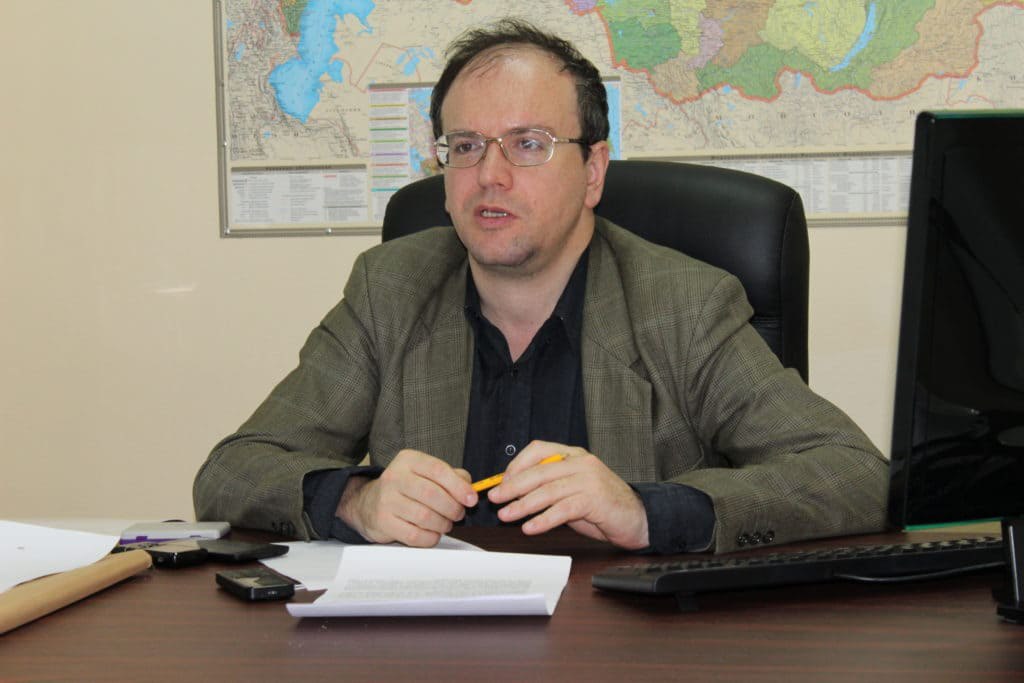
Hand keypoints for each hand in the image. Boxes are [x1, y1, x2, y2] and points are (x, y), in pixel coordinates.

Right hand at [336, 449, 476, 546]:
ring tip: (446, 524)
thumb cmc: (407, 488)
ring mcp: (386, 500)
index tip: (471, 499)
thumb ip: (452, 476)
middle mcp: (394, 477)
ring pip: (425, 516)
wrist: (369, 503)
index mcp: (408, 460)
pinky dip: (430, 538)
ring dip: (443, 524)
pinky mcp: (383, 522)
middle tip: (458, 514)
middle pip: (432, 494)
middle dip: (452, 508)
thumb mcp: (426, 473)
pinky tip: (433, 534)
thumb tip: (470, 489)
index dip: (459, 486)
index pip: (438, 470)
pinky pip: (414, 535)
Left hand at [487, 441, 649, 549]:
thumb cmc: (602, 506)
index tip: (500, 482)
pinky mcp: (595, 499)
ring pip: (548, 490)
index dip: (516, 466)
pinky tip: (530, 528)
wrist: (637, 518)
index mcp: (573, 454)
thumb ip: (548, 488)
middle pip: (539, 471)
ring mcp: (589, 479)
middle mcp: (581, 462)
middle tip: (495, 499)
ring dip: (523, 505)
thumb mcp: (571, 491)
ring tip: (507, 516)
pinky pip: (563, 509)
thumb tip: (514, 494)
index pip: (538, 450)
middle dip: (512, 486)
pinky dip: (543, 519)